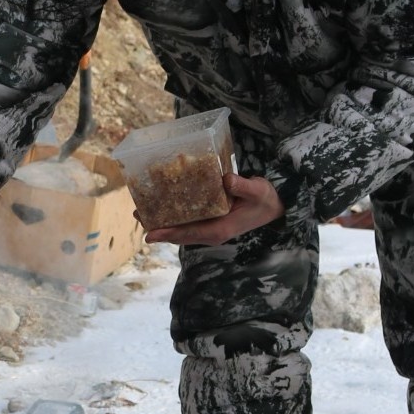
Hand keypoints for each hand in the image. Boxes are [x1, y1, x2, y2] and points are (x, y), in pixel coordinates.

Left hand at [144, 172, 285, 247]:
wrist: (275, 206)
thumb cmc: (266, 199)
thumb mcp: (258, 191)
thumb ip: (243, 186)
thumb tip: (226, 179)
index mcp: (221, 229)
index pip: (190, 233)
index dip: (169, 233)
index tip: (150, 234)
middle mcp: (212, 232)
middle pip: (180, 234)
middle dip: (159, 227)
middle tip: (138, 215)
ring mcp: (211, 228)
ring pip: (182, 229)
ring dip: (163, 222)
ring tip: (143, 212)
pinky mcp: (211, 221)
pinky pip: (188, 222)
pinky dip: (174, 216)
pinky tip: (163, 206)